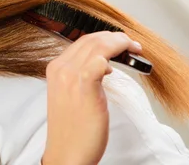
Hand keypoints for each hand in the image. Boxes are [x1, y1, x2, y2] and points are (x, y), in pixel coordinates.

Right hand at [41, 31, 142, 164]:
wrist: (67, 151)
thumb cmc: (72, 128)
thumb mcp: (70, 94)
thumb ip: (81, 75)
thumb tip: (103, 64)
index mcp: (55, 68)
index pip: (81, 41)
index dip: (104, 38)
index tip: (119, 42)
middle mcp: (60, 68)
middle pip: (90, 40)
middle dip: (115, 38)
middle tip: (131, 44)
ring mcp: (70, 76)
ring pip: (98, 46)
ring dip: (120, 44)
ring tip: (133, 50)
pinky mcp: (83, 86)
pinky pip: (100, 61)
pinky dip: (113, 56)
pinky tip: (120, 66)